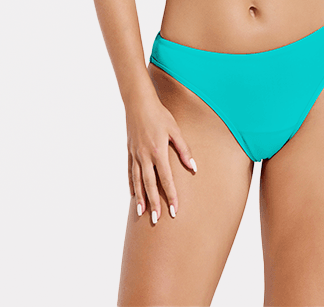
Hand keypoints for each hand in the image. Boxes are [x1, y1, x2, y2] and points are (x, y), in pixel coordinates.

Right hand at [125, 93, 196, 223]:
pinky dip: (131, 185)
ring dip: (140, 198)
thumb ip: (184, 150)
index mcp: (159, 152)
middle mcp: (145, 156)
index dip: (171, 196)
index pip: (166, 179)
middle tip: (156, 220)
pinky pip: (130, 172)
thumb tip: (194, 168)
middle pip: (150, 185)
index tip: (174, 211)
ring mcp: (135, 155)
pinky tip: (133, 195)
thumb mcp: (175, 130)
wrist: (138, 103)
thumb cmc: (160, 115)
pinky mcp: (130, 152)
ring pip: (137, 181)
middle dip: (154, 203)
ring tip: (142, 213)